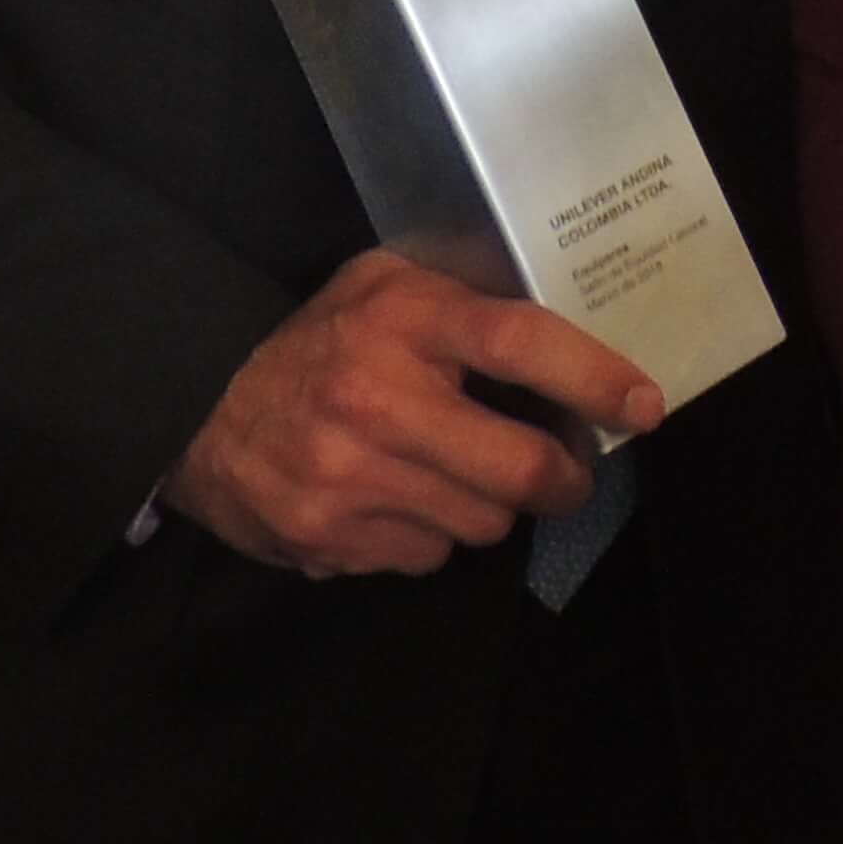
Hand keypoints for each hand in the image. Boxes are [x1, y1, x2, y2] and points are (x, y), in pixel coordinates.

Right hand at [163, 248, 659, 579]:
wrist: (196, 410)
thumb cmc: (317, 340)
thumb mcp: (383, 285)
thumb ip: (465, 301)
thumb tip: (570, 338)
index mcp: (403, 320)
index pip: (522, 342)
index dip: (596, 377)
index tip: (646, 405)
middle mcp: (379, 401)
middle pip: (519, 469)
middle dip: (563, 479)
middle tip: (567, 472)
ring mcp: (351, 480)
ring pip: (481, 525)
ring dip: (487, 507)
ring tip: (455, 472)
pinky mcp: (328, 540)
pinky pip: (425, 558)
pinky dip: (428, 536)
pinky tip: (397, 500)